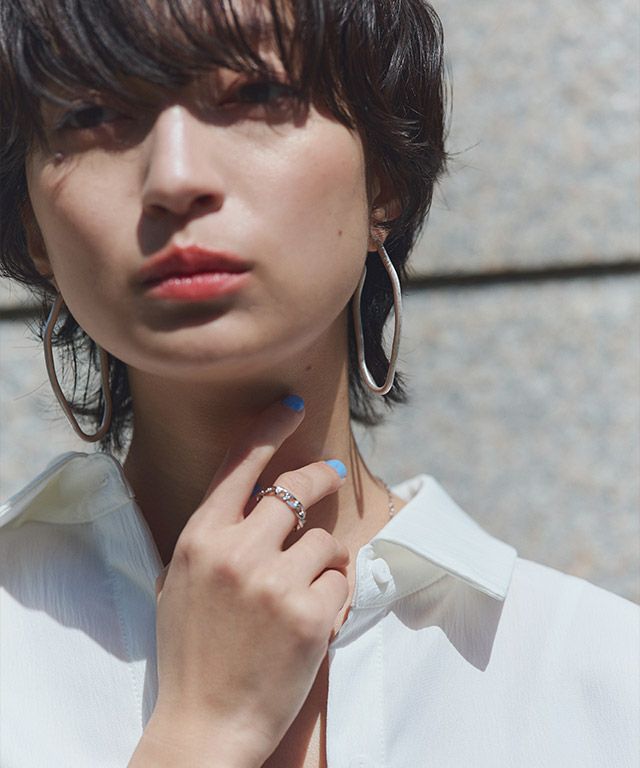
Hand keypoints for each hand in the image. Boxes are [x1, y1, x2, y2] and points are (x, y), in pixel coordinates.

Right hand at [148, 396, 349, 765]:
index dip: (268, 429)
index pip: (239, 464)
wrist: (205, 723)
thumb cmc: (193, 650)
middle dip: (318, 477)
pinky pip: (340, 581)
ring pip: (324, 539)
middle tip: (330, 473)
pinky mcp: (310, 615)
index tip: (292, 407)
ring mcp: (275, 583)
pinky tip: (310, 620)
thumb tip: (256, 496)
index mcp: (200, 539)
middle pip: (296, 488)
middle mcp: (237, 552)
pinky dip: (333, 595)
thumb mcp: (184, 579)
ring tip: (300, 593)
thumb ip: (216, 534)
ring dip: (321, 559)